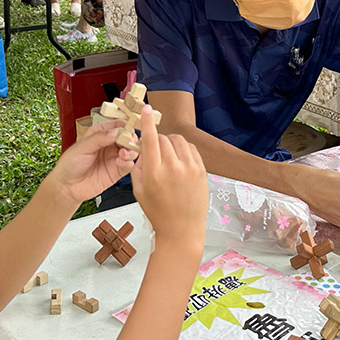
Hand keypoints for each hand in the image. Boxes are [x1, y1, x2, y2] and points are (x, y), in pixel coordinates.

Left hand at [43, 119, 138, 205]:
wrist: (67, 186)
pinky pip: (129, 165)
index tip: (126, 130)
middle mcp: (109, 144)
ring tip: (123, 153)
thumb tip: (116, 132)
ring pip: (131, 151)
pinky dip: (128, 163)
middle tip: (128, 141)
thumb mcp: (82, 146)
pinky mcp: (117, 171)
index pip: (118, 125)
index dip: (124, 126)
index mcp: (100, 133)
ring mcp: (114, 157)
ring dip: (131, 150)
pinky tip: (120, 162)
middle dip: (131, 138)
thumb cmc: (70, 164)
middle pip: (128, 137)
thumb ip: (99, 138)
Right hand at [132, 107, 207, 243]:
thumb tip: (142, 149)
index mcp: (154, 173)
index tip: (145, 109)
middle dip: (156, 141)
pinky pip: (191, 148)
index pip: (150, 139)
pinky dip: (183, 150)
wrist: (182, 230)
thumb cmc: (158, 213)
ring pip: (178, 140)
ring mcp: (190, 169)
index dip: (147, 122)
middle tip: (155, 154)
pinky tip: (179, 161)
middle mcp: (173, 168)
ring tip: (167, 158)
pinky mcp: (201, 171)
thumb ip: (137, 167)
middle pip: (163, 138)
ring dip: (170, 144)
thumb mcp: (138, 191)